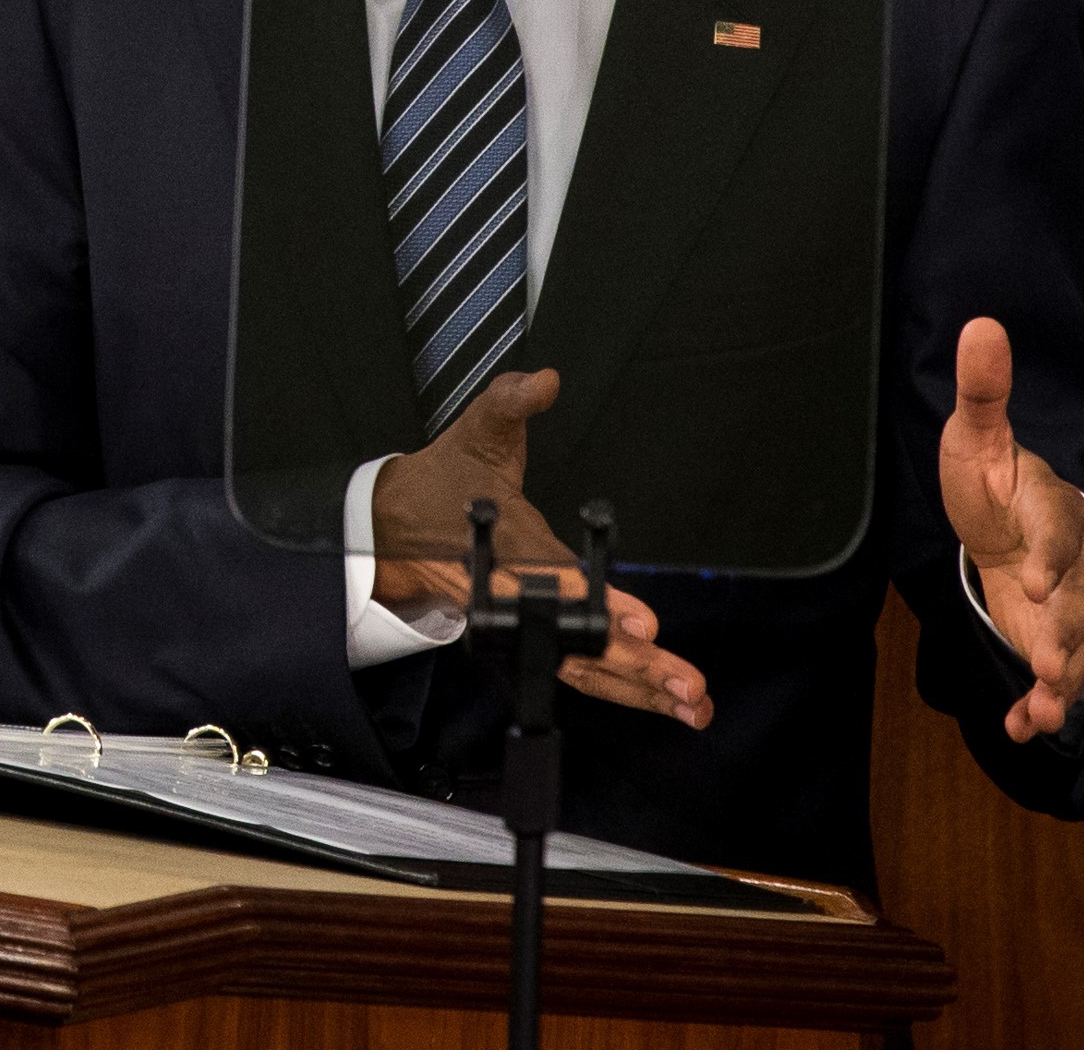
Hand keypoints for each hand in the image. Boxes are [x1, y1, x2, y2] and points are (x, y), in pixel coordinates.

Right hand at [369, 368, 709, 729]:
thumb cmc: (443, 482)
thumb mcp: (476, 429)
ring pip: (577, 667)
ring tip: (688, 702)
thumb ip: (511, 401)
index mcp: (502, 540)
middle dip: (629, 664)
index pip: (549, 574)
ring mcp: (520, 621)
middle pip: (570, 639)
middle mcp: (510, 591)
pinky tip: (664, 699)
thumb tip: (544, 383)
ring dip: (635, 688)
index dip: (591, 600)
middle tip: (681, 679)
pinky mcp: (529, 637)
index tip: (637, 619)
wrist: (395, 527)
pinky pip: (575, 672)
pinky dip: (621, 689)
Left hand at [939, 317, 1083, 742]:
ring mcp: (1068, 605)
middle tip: (1048, 659)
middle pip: (1079, 595)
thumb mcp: (977, 437)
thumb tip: (980, 324)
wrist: (1004, 530)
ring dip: (1064, 675)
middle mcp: (1072, 560)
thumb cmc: (991, 483)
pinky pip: (1060, 677)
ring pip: (1079, 641)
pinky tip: (1023, 728)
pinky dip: (1043, 706)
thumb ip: (984, 392)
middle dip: (1064, 628)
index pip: (1058, 529)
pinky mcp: (1053, 640)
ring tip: (1045, 703)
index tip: (1031, 579)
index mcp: (1052, 507)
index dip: (1049, 554)